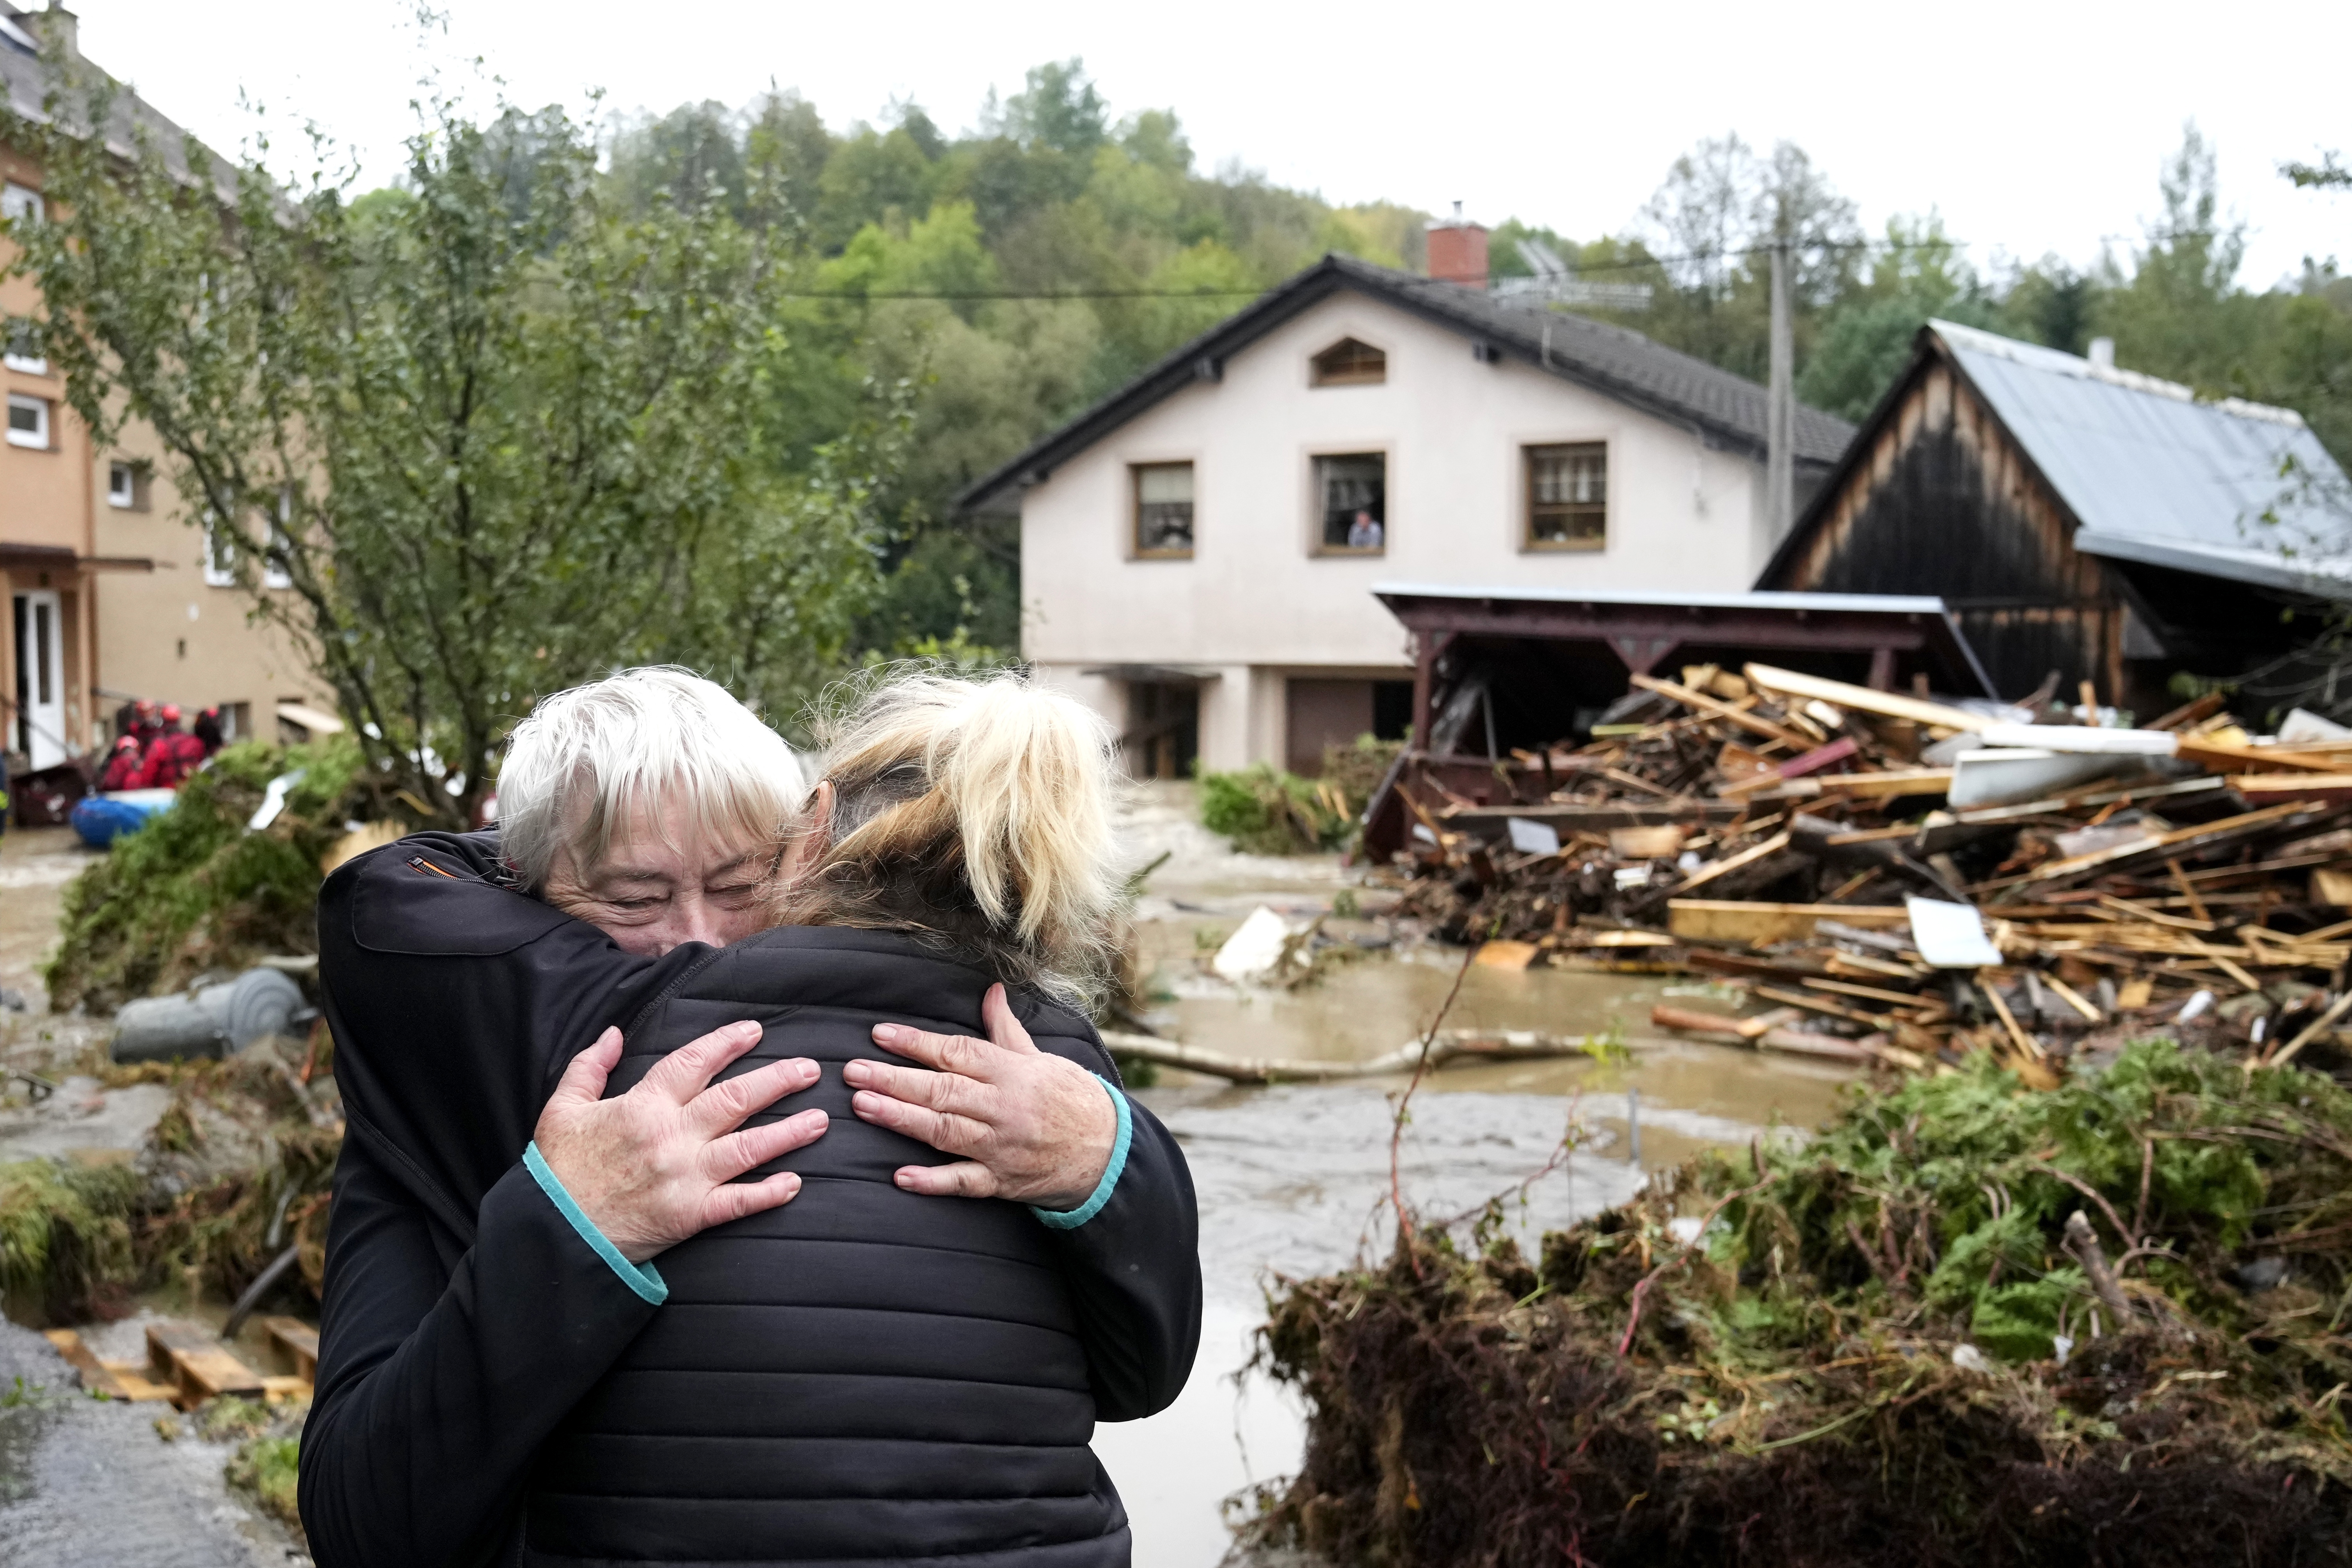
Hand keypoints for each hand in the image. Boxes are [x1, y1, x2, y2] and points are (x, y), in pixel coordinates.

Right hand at [535, 1021, 827, 1262]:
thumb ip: (589, 1067)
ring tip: (820, 1120)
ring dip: (788, 1133)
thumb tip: (613, 1033)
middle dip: (777, 1081)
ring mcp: (684, 1178)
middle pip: (734, 1100)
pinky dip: (768, 1194)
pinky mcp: (689, 1216)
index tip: (755, 1031)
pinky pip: (737, 1203)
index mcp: (642, 1107)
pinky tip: (795, 1183)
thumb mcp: (561, 1109)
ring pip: (747, 1148)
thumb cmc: (557, 1171)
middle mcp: (670, 1137)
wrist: (551, 1234)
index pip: (694, 1063)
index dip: (726, 1044)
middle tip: (810, 1069)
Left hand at [847, 983, 1116, 1209]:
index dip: (916, 1043)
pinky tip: (901, 1176)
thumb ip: (1007, 1031)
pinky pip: (963, 1182)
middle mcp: (1004, 1108)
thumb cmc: (1071, 1099)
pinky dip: (932, 1181)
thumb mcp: (1042, 1058)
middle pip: (942, 1090)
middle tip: (853, 1072)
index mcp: (1012, 1072)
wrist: (1109, 1153)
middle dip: (895, 1080)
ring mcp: (1001, 1147)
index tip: (880, 1035)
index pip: (957, 1053)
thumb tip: (991, 992)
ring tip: (864, 1106)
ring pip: (945, 1131)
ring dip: (902, 1119)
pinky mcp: (1002, 1182)